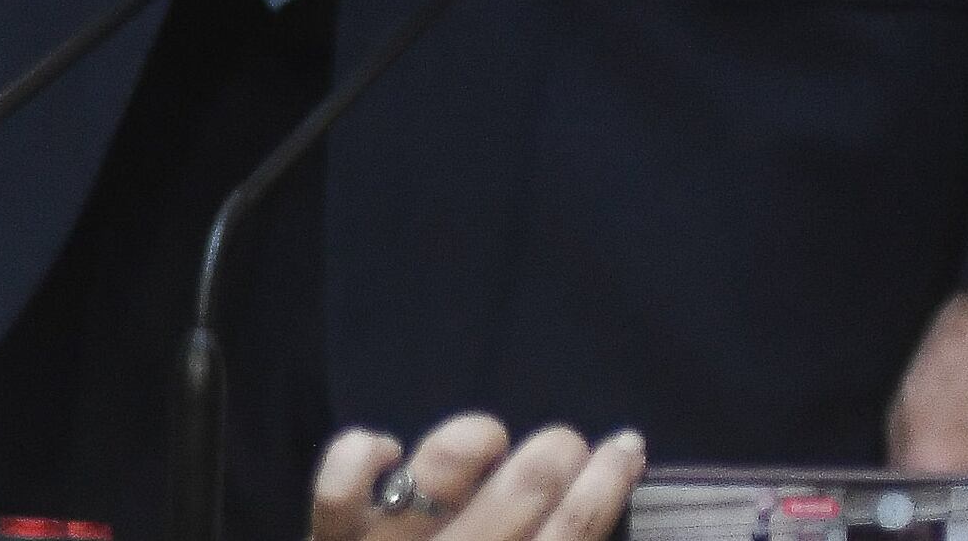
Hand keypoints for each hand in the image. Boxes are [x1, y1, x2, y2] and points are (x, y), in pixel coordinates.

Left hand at [310, 412, 646, 540]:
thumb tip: (592, 523)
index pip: (573, 530)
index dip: (608, 479)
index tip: (625, 447)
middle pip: (527, 486)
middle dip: (559, 450)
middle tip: (563, 452)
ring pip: (442, 465)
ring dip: (479, 437)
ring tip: (490, 445)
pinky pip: (342, 481)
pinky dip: (365, 452)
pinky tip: (392, 457)